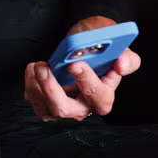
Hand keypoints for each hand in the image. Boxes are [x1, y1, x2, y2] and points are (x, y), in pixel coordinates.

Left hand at [24, 16, 140, 121]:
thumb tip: (121, 66)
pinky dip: (30, 85)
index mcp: (104, 95)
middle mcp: (83, 107)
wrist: (86, 48)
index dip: (86, 81)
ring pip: (45, 108)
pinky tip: (33, 70)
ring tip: (37, 65)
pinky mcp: (47, 105)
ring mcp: (64, 108)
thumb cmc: (102, 52)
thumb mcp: (120, 51)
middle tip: (44, 67)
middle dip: (50, 89)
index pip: (98, 96)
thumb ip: (127, 59)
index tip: (75, 63)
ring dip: (36, 86)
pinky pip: (34, 102)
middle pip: (64, 109)